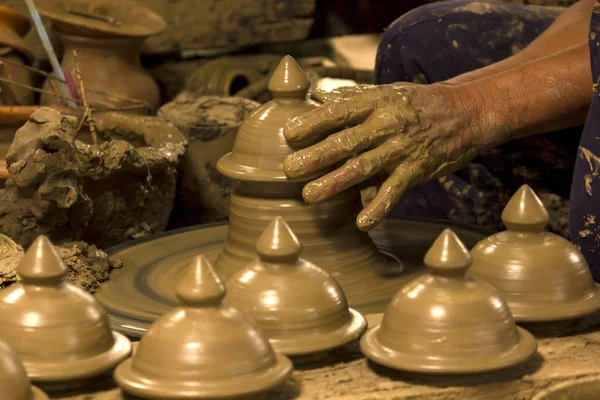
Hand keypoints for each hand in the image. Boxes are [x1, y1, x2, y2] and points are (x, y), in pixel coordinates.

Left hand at [282, 82, 494, 230]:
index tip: (289, 134)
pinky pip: (394, 191)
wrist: (466, 112)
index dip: (313, 122)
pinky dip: (378, 207)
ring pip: (364, 167)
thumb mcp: (386, 93)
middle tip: (289, 169)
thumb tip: (317, 95)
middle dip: (316, 156)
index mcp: (375, 103)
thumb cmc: (418, 103)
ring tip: (309, 195)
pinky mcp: (417, 169)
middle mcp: (386, 124)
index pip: (339, 111)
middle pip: (346, 141)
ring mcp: (401, 148)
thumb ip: (352, 98)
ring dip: (335, 182)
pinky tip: (362, 222)